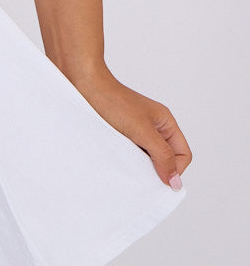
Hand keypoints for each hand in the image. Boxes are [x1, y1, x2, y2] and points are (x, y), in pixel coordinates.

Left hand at [71, 66, 191, 188]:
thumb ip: (162, 155)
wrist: (83, 83)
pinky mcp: (120, 131)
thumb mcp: (142, 131)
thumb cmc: (113, 101)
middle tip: (140, 174)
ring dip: (139, 164)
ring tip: (126, 163)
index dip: (175, 170)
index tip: (157, 178)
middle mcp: (154, 126)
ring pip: (147, 156)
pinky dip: (126, 158)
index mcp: (166, 122)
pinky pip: (130, 152)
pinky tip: (116, 158)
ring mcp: (136, 129)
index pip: (183, 155)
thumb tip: (175, 182)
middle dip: (156, 169)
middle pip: (166, 157)